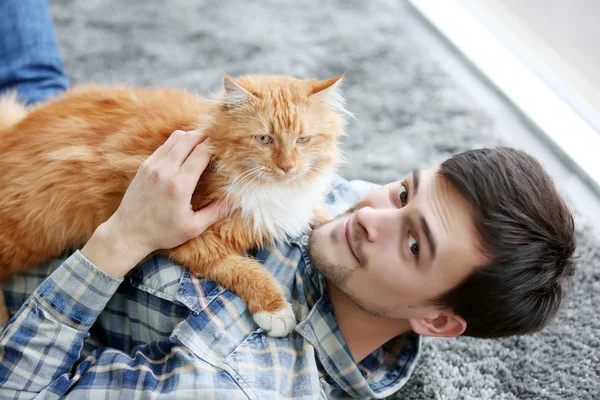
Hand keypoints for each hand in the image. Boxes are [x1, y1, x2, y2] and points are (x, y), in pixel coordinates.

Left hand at [82, 130, 226, 277]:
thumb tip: (237, 201)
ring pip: (176, 137)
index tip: (227, 145)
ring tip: (203, 145)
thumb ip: (216, 212)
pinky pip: (164, 145)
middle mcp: (165, 171)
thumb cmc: (162, 233)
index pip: (202, 152)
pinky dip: (178, 144)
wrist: (127, 233)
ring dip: (191, 137)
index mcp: (179, 185)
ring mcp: (152, 166)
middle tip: (218, 140)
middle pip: (189, 138)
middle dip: (206, 136)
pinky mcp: (144, 166)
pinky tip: (185, 153)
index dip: (216, 145)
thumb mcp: (194, 227)